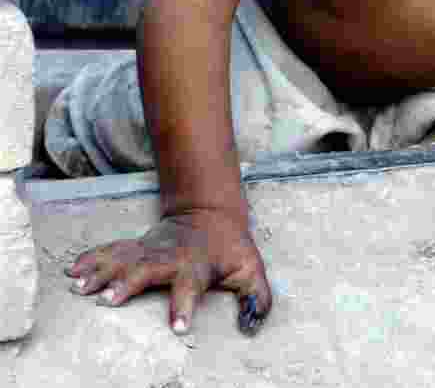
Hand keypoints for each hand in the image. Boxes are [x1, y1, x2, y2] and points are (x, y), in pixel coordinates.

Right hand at [65, 209, 271, 335]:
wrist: (209, 213)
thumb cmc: (230, 249)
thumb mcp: (252, 268)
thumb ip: (257, 297)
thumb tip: (253, 326)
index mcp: (197, 267)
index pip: (192, 286)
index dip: (186, 306)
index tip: (178, 327)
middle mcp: (169, 257)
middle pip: (148, 269)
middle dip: (128, 283)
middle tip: (108, 300)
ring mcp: (150, 250)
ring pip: (123, 260)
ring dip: (101, 272)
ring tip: (79, 287)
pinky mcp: (137, 248)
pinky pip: (111, 252)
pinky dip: (91, 259)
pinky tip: (72, 270)